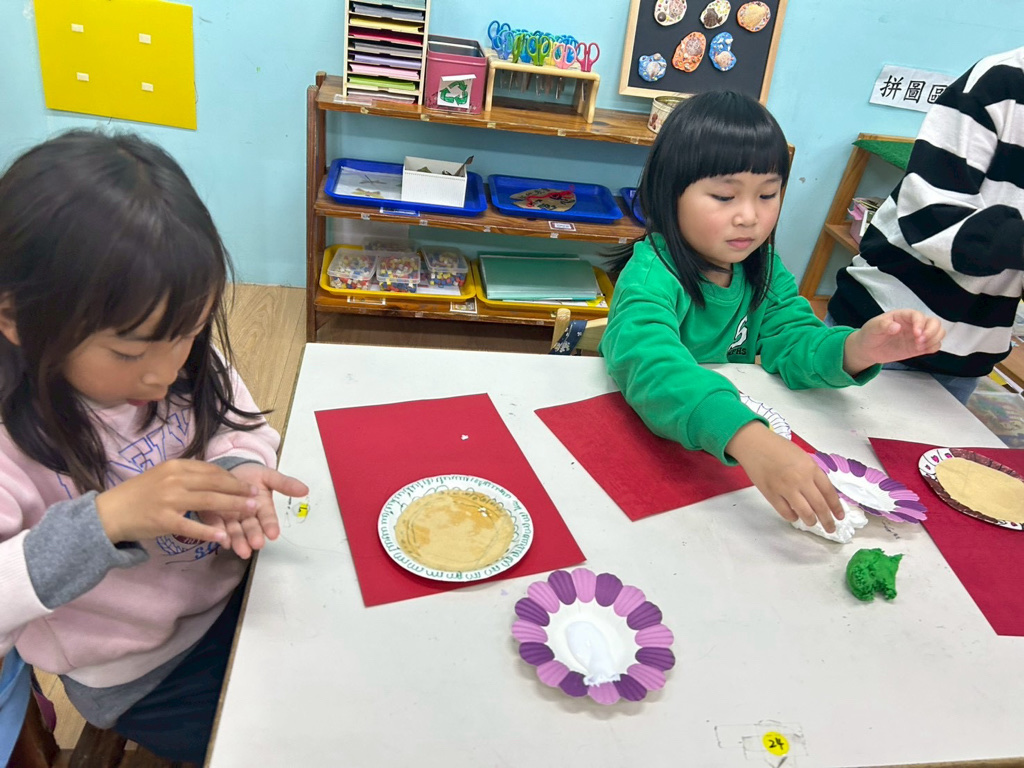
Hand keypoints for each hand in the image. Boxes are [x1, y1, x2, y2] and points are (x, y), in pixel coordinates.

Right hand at [96, 459, 258, 544]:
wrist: (109, 512)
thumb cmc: (138, 495)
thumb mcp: (163, 477)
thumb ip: (187, 477)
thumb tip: (214, 478)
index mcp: (176, 467)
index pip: (211, 471)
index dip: (232, 478)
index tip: (248, 484)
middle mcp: (174, 480)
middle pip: (215, 483)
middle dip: (239, 490)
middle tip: (256, 496)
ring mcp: (169, 500)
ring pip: (209, 501)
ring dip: (233, 506)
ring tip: (250, 511)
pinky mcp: (164, 520)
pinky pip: (192, 526)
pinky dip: (209, 532)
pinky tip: (223, 538)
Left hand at [199, 463, 308, 558]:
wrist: (227, 471)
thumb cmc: (250, 475)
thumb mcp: (269, 476)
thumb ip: (285, 484)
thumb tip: (305, 489)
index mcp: (262, 507)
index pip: (268, 518)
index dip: (271, 526)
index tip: (274, 534)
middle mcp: (247, 517)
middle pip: (251, 528)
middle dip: (254, 537)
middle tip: (257, 544)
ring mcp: (230, 519)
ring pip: (235, 532)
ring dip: (239, 542)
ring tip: (242, 551)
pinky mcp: (213, 517)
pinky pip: (216, 527)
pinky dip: (219, 534)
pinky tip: (223, 541)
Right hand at [726, 422, 843, 532]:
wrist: (754, 444)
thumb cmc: (777, 448)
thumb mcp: (802, 457)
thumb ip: (812, 474)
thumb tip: (821, 493)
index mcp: (811, 468)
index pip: (829, 492)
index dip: (836, 507)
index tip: (840, 516)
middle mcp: (801, 480)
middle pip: (820, 506)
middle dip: (827, 520)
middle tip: (830, 528)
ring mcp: (785, 488)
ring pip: (805, 513)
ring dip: (811, 521)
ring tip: (811, 522)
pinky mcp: (771, 494)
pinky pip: (786, 513)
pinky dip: (792, 517)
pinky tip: (794, 515)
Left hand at [843, 309, 944, 374]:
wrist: (868, 349)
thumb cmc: (870, 334)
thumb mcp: (872, 328)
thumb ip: (883, 325)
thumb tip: (896, 327)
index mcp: (903, 315)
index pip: (918, 315)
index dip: (920, 324)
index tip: (916, 334)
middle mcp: (914, 324)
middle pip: (934, 322)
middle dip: (932, 332)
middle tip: (919, 342)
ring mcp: (918, 336)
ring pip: (938, 333)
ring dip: (934, 339)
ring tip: (920, 347)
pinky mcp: (919, 347)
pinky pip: (934, 345)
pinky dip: (933, 347)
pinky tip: (922, 350)